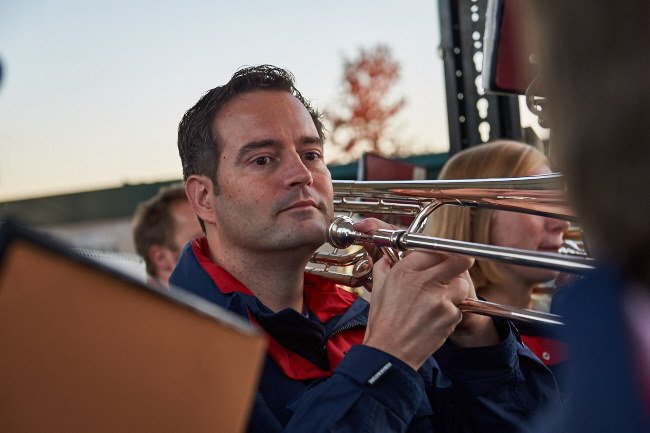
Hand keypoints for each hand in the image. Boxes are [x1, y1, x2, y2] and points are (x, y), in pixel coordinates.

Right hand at [354, 218, 498, 368]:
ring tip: (440, 301)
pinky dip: (450, 313)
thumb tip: (389, 257)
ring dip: (456, 291)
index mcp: (405, 270)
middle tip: (457, 268)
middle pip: (459, 259)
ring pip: (462, 285)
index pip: (434, 248)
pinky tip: (435, 319)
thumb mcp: (378, 287)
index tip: (441, 257)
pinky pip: (458, 307)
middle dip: (460, 263)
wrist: (390, 352)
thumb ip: (385, 266)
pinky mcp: (450, 315)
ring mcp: (440, 298)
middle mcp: (424, 280)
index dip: (440, 253)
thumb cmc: (383, 321)